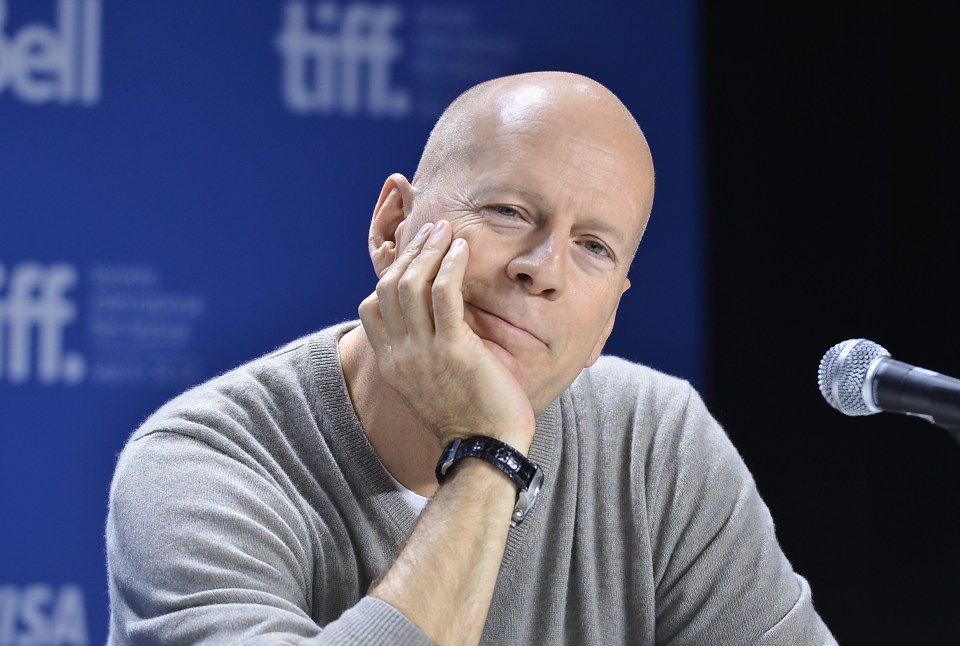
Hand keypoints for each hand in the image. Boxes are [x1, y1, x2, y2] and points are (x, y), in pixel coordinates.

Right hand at [358, 220, 535, 452]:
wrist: (487, 451)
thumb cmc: (469, 416)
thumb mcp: (430, 384)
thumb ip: (421, 353)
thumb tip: (433, 323)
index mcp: (391, 364)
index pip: (371, 306)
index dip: (390, 274)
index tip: (415, 256)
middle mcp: (400, 355)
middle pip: (388, 287)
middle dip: (411, 252)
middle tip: (433, 231)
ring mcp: (423, 353)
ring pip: (411, 284)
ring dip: (429, 249)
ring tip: (447, 231)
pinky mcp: (454, 350)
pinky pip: (444, 294)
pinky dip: (451, 265)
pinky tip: (462, 249)